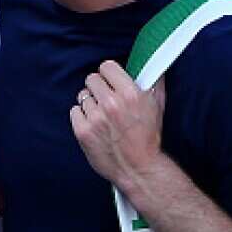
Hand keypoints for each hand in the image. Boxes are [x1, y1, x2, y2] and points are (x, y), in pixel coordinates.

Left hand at [69, 61, 165, 190]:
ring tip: (103, 117)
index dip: (109, 74)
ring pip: (82, 96)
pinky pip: (74, 111)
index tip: (110, 81)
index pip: (106, 67)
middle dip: (98, 88)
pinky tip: (94, 126)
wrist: (139, 169)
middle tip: (106, 100)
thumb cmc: (149, 138)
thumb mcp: (157, 106)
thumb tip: (151, 62)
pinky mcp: (83, 131)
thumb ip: (153, 81)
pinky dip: (81, 117)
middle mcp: (111, 104)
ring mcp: (95, 118)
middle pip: (91, 79)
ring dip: (91, 104)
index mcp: (130, 94)